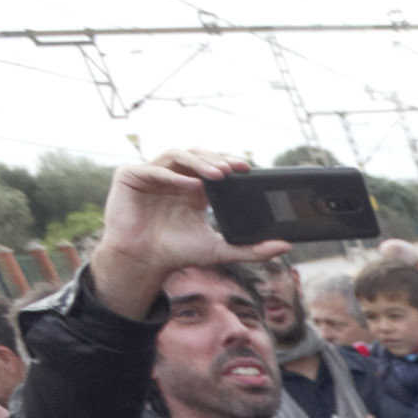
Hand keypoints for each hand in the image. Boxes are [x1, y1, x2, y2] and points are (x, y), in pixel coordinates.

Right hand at [91, 149, 279, 321]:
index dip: (228, 162)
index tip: (248, 168)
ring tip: (219, 174)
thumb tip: (286, 245)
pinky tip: (191, 186)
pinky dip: (173, 176)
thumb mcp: (221, 250)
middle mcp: (175, 177)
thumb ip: (253, 249)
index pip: (213, 166)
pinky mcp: (130, 176)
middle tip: (235, 169)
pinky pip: (152, 169)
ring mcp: (152, 174)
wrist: (145, 261)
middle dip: (217, 160)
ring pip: (177, 155)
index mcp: (195, 188)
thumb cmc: (179, 253)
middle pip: (197, 156)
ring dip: (199, 162)